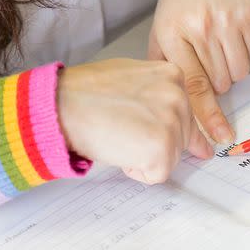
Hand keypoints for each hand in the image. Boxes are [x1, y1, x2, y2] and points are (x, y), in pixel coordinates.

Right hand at [57, 58, 212, 183]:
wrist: (61, 105)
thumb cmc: (85, 92)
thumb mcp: (131, 79)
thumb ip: (157, 96)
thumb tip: (184, 127)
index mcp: (173, 75)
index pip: (188, 113)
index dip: (173, 130)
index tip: (185, 143)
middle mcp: (178, 96)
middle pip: (181, 137)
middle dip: (155, 143)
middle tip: (124, 132)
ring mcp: (172, 122)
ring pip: (170, 157)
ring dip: (145, 157)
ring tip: (117, 136)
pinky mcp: (162, 148)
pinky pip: (157, 174)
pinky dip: (137, 171)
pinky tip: (118, 150)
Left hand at [149, 0, 249, 142]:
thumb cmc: (181, 0)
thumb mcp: (162, 29)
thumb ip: (165, 65)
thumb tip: (175, 105)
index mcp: (175, 35)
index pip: (195, 85)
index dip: (208, 115)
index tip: (221, 137)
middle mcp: (203, 28)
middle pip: (221, 82)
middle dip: (216, 80)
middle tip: (207, 59)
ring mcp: (230, 21)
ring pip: (240, 72)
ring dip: (231, 68)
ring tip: (219, 45)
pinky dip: (246, 51)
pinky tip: (233, 33)